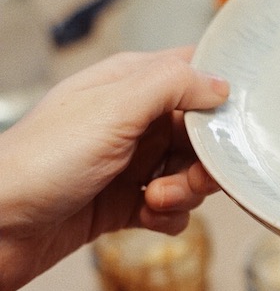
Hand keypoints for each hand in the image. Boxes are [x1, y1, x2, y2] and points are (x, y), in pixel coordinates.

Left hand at [0, 50, 228, 290]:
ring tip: (154, 200)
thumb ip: (170, 85)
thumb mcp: (112, 110)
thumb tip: (220, 82)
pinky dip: (169, 217)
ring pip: (189, 172)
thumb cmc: (40, 163)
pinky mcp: (123, 204)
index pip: (192, 71)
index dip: (217, 94)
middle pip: (200, 130)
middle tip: (189, 176)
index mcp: (127, 83)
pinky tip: (146, 219)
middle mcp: (131, 120)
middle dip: (205, 157)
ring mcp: (127, 163)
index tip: (228, 123)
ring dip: (186, 191)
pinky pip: (172, 209)